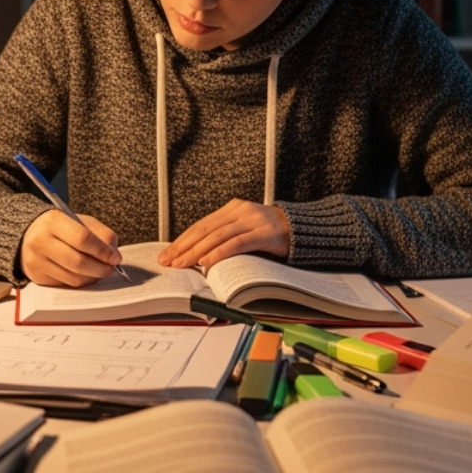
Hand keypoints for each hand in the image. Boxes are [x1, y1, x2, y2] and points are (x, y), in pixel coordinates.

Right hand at [20, 210, 122, 286]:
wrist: (28, 234)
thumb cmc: (59, 227)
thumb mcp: (79, 221)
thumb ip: (100, 233)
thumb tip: (114, 254)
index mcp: (53, 221)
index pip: (82, 239)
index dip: (102, 251)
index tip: (115, 257)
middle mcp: (40, 241)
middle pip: (78, 262)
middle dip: (100, 268)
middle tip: (110, 268)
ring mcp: (36, 261)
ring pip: (72, 278)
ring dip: (92, 278)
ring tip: (100, 271)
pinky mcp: (36, 276)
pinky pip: (65, 284)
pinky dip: (80, 282)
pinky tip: (85, 275)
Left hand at [158, 199, 289, 269]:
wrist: (304, 228)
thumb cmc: (271, 234)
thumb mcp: (245, 230)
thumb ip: (225, 238)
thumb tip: (197, 258)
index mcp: (232, 208)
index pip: (201, 225)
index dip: (182, 240)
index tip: (167, 254)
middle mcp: (240, 210)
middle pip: (205, 229)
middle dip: (184, 247)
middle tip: (168, 261)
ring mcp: (252, 220)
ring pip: (217, 236)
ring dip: (196, 252)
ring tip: (182, 264)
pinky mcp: (264, 234)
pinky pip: (237, 243)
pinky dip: (219, 253)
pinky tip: (207, 261)